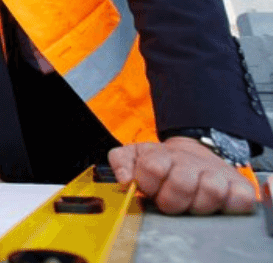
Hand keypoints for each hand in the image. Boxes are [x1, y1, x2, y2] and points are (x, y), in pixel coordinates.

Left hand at [108, 137, 255, 214]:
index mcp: (162, 156)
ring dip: (199, 204)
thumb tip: (125, 179)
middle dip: (172, 200)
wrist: (194, 153)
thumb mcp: (136, 156)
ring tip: (192, 202)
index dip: (148, 184)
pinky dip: (231, 205)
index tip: (149, 190)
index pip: (153, 167)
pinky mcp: (239, 186)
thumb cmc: (163, 163)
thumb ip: (121, 162)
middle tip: (171, 200)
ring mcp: (216, 173)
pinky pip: (239, 199)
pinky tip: (218, 204)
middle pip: (182, 183)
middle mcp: (190, 162)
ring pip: (211, 191)